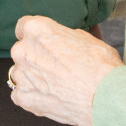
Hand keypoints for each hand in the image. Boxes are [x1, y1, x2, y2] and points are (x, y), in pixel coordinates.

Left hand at [7, 15, 123, 125]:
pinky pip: (21, 95)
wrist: (104, 98)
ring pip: (21, 74)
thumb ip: (64, 37)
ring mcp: (21, 76)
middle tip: (56, 68)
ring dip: (33, 78)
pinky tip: (51, 98)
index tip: (43, 44)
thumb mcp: (85, 38)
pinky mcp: (22, 98)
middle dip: (35, 58)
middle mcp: (22, 50)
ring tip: (56, 86)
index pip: (23, 27)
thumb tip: (62, 40)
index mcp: (36, 29)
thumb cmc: (100, 66)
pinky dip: (33, 97)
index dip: (36, 36)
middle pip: (22, 51)